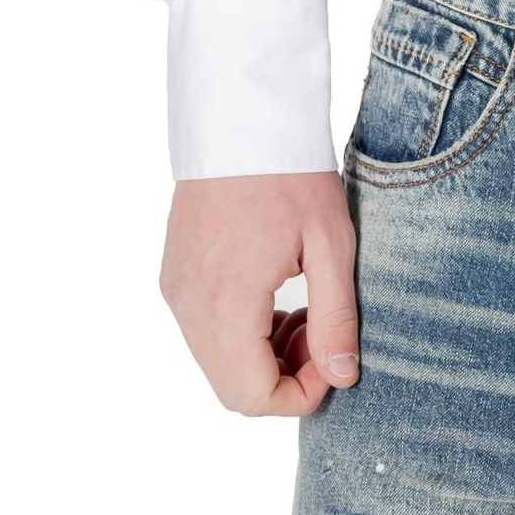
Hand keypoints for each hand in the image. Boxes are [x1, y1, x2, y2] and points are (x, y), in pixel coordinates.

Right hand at [159, 171, 360, 414]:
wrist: (241, 119)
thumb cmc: (292, 175)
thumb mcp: (331, 245)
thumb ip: (336, 318)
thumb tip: (342, 378)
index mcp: (226, 302)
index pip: (252, 396)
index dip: (301, 395)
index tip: (335, 357)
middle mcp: (189, 305)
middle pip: (232, 388)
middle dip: (284, 377)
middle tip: (324, 334)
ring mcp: (175, 290)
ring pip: (217, 362)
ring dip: (264, 356)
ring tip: (306, 312)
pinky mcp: (173, 276)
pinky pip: (204, 332)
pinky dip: (241, 333)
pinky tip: (276, 298)